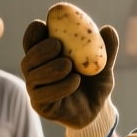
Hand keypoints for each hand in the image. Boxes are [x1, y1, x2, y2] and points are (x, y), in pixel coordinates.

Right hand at [20, 20, 119, 136]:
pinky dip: (59, 86)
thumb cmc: (95, 83)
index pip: (31, 41)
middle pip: (28, 59)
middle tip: (57, 45)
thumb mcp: (103, 65)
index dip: (35, 31)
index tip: (46, 25)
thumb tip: (108, 29)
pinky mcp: (41, 106)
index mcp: (45, 56)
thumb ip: (106, 49)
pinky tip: (75, 81)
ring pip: (33, 77)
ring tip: (70, 66)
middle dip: (40, 50)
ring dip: (51, 68)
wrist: (97, 111)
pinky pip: (43, 95)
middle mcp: (36, 73)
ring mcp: (36, 90)